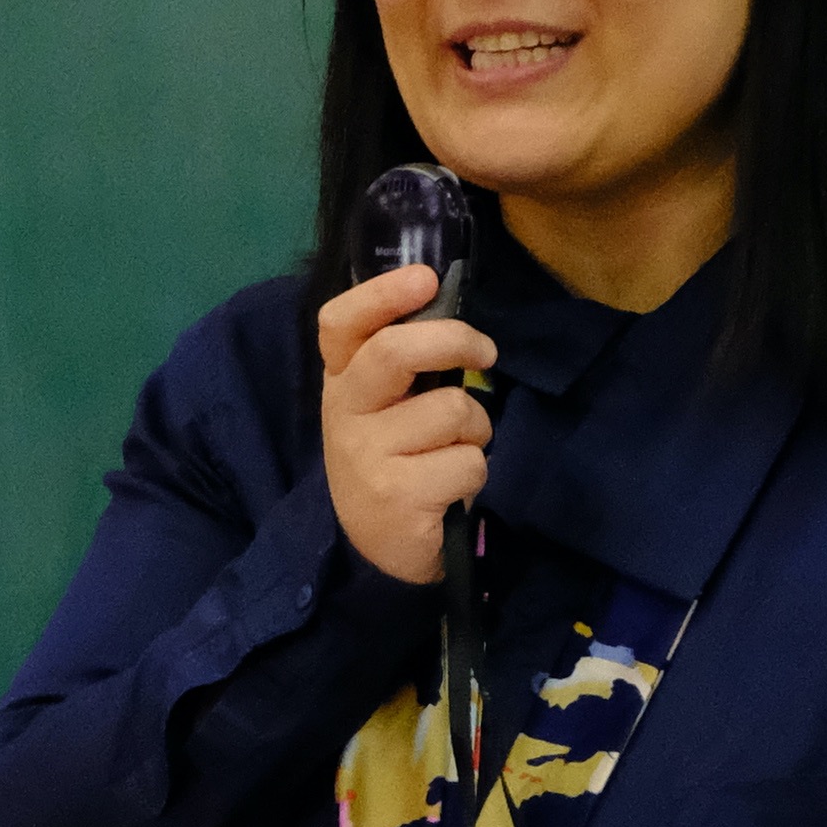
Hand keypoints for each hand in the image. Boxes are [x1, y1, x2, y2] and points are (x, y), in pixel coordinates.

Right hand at [313, 262, 497, 585]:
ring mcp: (367, 457)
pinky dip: (475, 472)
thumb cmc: (394, 460)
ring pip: (452, 410)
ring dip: (475, 428)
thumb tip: (449, 311)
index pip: (340, 325)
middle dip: (456, 341)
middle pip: (396, 352)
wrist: (379, 548)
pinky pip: (468, 462)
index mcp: (341, 381)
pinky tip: (451, 488)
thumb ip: (402, 363)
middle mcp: (345, 414)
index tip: (424, 279)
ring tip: (457, 449)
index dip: (381, 294)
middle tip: (485, 351)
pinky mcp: (397, 498)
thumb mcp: (383, 407)